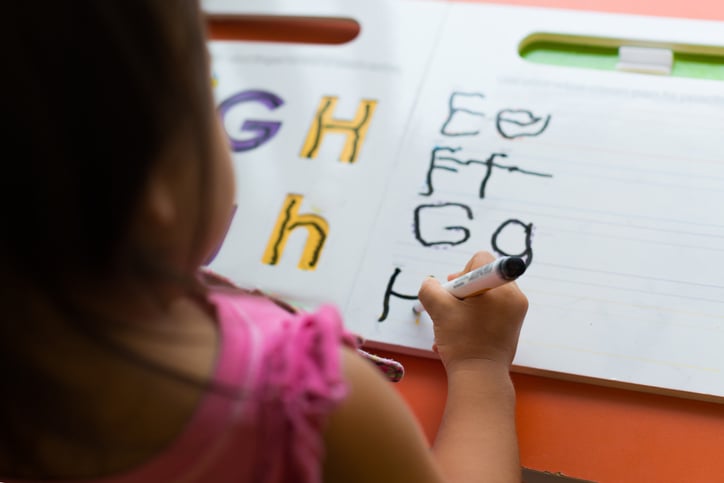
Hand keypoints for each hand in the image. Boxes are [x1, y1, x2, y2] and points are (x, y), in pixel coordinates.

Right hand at [417, 251, 527, 370]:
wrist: (480, 379)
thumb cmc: (462, 342)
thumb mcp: (439, 310)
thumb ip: (430, 288)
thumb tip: (432, 284)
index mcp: (502, 288)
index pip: (480, 260)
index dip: (461, 273)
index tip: (454, 293)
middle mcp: (515, 297)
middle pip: (482, 276)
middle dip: (462, 291)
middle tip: (451, 309)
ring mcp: (515, 313)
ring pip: (484, 295)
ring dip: (464, 306)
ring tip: (453, 325)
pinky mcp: (512, 326)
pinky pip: (490, 310)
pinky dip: (473, 317)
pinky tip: (460, 334)